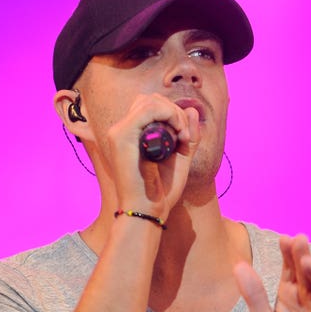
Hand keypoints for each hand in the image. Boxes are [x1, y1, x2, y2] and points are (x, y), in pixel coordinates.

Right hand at [108, 93, 199, 219]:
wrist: (147, 211)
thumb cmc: (161, 191)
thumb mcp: (180, 158)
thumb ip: (187, 135)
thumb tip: (191, 109)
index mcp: (132, 135)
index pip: (151, 106)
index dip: (173, 113)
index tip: (186, 136)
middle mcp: (121, 131)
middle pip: (150, 100)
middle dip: (174, 111)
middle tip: (185, 136)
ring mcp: (119, 132)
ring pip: (149, 101)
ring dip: (173, 113)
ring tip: (183, 136)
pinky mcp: (121, 137)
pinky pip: (147, 110)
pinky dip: (168, 115)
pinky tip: (178, 133)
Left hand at [234, 234, 310, 311]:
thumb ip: (255, 297)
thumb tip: (238, 265)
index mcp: (289, 300)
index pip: (288, 272)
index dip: (287, 256)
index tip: (283, 239)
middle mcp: (309, 300)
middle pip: (306, 275)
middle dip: (302, 257)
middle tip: (298, 239)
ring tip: (307, 262)